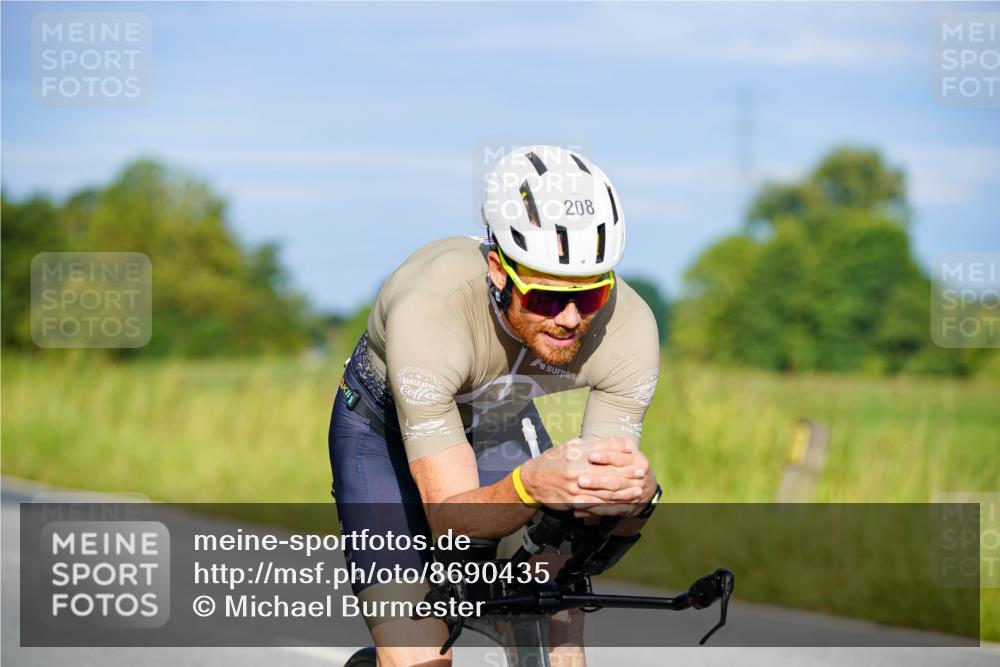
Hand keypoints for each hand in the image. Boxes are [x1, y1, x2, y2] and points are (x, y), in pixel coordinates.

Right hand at [519, 437, 646, 515]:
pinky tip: (619, 505)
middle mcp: (575, 471)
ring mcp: (574, 488)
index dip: (622, 459)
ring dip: (622, 493)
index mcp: (576, 455)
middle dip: (626, 476)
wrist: (533, 480)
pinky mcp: (572, 502)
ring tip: (636, 492)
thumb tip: (616, 442)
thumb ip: (594, 444)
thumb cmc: (553, 460)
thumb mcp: (571, 446)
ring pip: (602, 492)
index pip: (603, 456)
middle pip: (606, 474)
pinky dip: (608, 506)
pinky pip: (593, 505)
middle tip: (642, 475)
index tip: (636, 458)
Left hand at [575, 438, 656, 516]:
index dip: (606, 457)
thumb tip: (600, 439)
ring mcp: (632, 496)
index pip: (621, 459)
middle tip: (581, 480)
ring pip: (611, 498)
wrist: (648, 485)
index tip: (591, 456)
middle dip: (598, 481)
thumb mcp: (628, 449)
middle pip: (616, 481)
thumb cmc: (631, 462)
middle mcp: (638, 480)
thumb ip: (615, 444)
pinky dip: (593, 511)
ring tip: (575, 500)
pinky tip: (578, 511)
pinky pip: (608, 511)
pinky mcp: (625, 508)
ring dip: (593, 500)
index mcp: (638, 461)